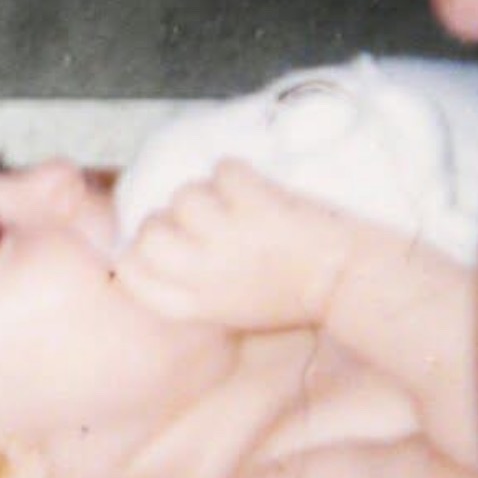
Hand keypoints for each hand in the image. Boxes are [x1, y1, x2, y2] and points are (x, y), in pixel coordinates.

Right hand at [115, 159, 354, 330]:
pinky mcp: (256, 206)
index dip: (137, 251)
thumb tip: (156, 241)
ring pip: (186, 194)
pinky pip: (223, 169)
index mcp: (196, 303)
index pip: (133, 274)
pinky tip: (253, 187)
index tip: (162, 241)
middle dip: (169, 216)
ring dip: (208, 191)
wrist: (344, 281)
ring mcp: (229, 238)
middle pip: (148, 232)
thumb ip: (192, 283)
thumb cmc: (290, 294)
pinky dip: (237, 171)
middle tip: (200, 216)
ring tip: (235, 202)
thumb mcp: (229, 307)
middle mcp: (204, 273)